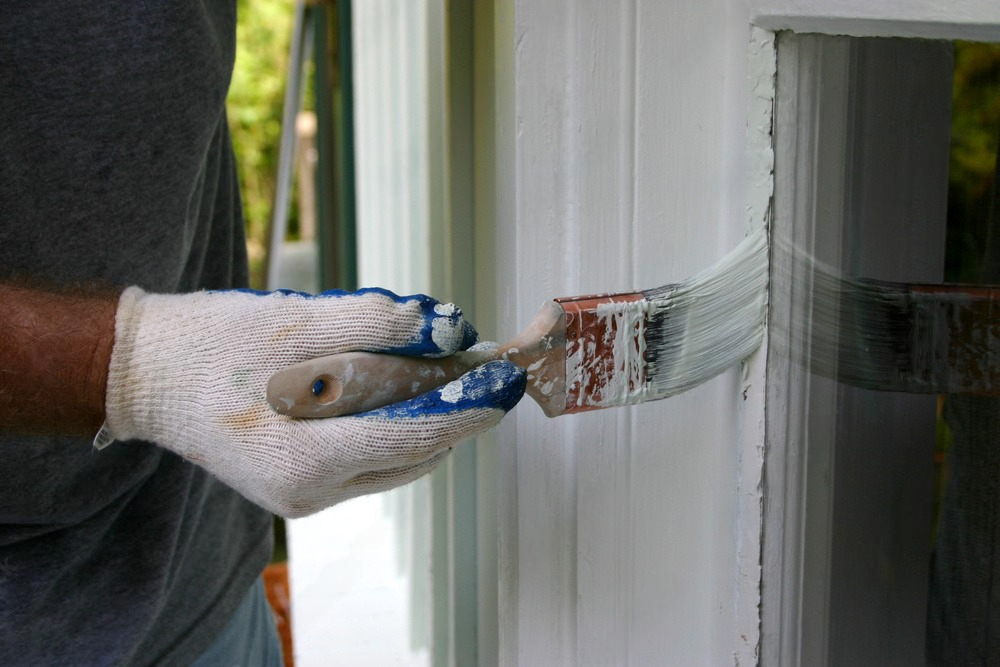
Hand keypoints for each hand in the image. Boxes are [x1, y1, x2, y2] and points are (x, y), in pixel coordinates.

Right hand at [102, 287, 525, 516]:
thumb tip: (450, 325)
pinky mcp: (300, 488)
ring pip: (397, 460)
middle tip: (481, 362)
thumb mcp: (298, 319)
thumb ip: (380, 324)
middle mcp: (312, 494)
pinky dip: (394, 425)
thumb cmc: (213, 344)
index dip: (471, 406)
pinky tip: (397, 386)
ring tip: (441, 365)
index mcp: (307, 461)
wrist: (146, 374)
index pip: (418, 436)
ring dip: (426, 415)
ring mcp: (305, 498)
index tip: (509, 380)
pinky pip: (371, 460)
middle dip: (454, 407)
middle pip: (415, 451)